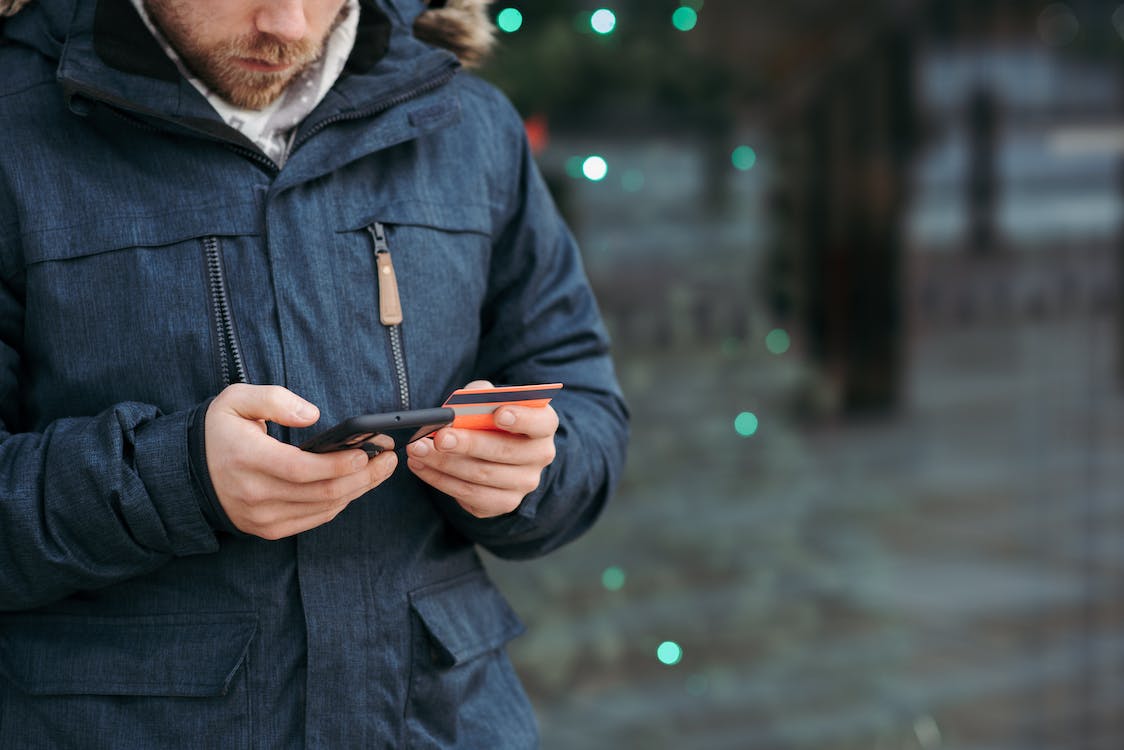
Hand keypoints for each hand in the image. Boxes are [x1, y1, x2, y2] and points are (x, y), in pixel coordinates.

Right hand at [205, 384, 396, 538]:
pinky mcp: (269, 529)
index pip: (302, 469)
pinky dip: (340, 503)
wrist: (187, 474)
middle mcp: (255, 494)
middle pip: (322, 492)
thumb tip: (313, 415)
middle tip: (389, 457)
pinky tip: (356, 485)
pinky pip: (315, 519)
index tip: (369, 450)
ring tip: (381, 469)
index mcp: (247, 459)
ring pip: (324, 508)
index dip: (340, 463)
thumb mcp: (236, 400)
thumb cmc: (219, 432)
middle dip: (364, 476)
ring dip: (359, 490)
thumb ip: (274, 399)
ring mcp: (262, 517)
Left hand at [405, 380, 557, 517]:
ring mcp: (524, 483)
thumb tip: (460, 403)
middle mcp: (540, 456)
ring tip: (417, 450)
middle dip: (468, 444)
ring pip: (481, 476)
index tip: (498, 413)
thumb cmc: (490, 418)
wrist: (495, 451)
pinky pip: (469, 495)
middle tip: (440, 437)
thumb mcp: (489, 400)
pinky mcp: (503, 503)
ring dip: (444, 464)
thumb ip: (479, 395)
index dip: (521, 418)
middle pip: (505, 452)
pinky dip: (440, 480)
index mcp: (543, 425)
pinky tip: (421, 466)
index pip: (540, 422)